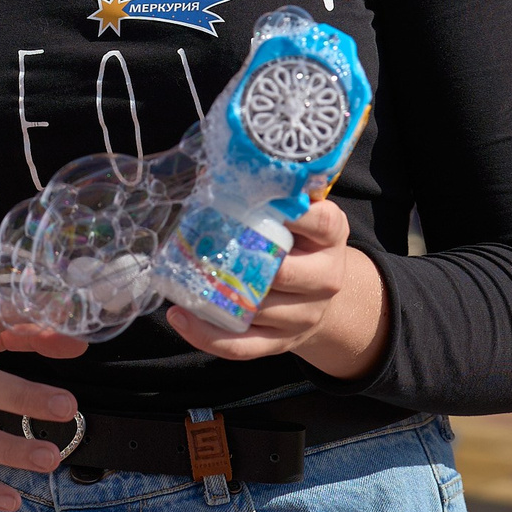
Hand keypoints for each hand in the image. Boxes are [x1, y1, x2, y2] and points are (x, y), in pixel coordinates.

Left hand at [165, 201, 389, 378]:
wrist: (321, 289)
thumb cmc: (298, 238)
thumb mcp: (298, 209)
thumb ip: (269, 189)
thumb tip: (215, 164)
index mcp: (330, 237)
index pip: (320, 223)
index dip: (293, 213)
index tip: (259, 200)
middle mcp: (325, 278)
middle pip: (286, 275)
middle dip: (247, 261)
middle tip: (206, 244)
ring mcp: (305, 316)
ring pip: (261, 311)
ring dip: (219, 297)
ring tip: (181, 278)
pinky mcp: (282, 343)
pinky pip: (244, 347)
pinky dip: (208, 336)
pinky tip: (180, 317)